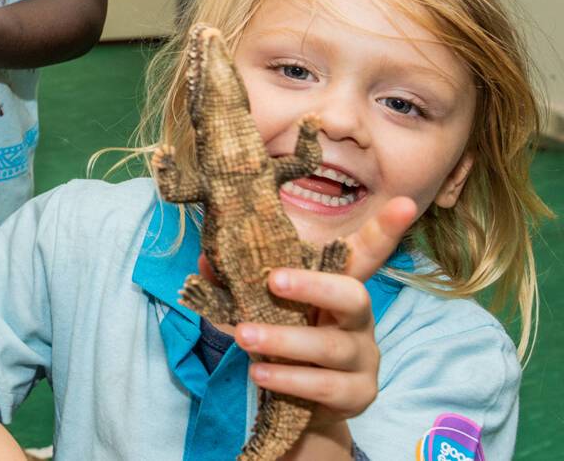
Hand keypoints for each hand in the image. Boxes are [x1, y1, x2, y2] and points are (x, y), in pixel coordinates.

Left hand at [233, 197, 417, 442]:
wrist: (301, 406)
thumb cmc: (284, 340)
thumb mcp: (263, 309)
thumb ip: (237, 284)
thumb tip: (207, 262)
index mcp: (338, 289)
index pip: (367, 254)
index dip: (384, 231)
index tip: (402, 202)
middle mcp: (359, 320)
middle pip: (353, 296)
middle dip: (314, 286)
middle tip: (273, 280)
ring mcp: (363, 359)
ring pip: (331, 346)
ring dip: (284, 340)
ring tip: (243, 336)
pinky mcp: (357, 395)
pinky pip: (325, 386)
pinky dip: (289, 378)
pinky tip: (260, 372)